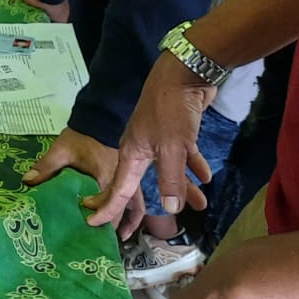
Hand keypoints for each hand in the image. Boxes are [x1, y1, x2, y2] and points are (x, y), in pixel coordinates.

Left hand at [24, 128, 147, 229]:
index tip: (84, 226)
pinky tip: (125, 228)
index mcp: (105, 176)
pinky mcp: (129, 180)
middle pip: (121, 210)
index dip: (98, 218)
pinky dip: (132, 216)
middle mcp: (122, 181)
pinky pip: (137, 202)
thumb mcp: (61, 150)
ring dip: (127, 224)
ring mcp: (129, 181)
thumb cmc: (80, 137)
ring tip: (116, 240)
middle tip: (97, 243)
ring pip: (134, 208)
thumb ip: (46, 167)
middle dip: (110, 227)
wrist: (99, 121)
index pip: (107, 203)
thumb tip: (27, 182)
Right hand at [94, 53, 218, 228]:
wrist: (185, 73)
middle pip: (142, 182)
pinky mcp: (177, 131)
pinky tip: (205, 177)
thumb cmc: (171, 110)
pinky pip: (184, 155)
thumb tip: (170, 209)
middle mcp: (142, 148)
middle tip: (138, 225)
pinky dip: (194, 165)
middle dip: (148, 202)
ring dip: (184, 186)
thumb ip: (170, 179)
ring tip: (201, 204)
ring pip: (169, 170)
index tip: (93, 223)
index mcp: (132, 153)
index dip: (107, 207)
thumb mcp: (172, 148)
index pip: (118, 188)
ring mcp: (159, 140)